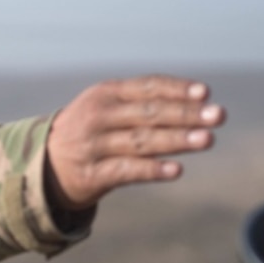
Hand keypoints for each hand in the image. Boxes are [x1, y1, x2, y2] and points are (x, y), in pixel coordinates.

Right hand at [44, 75, 225, 210]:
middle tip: (218, 116)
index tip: (206, 93)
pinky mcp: (92, 175)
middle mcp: (98, 116)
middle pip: (149, 113)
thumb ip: (144, 101)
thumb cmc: (91, 131)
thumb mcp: (108, 107)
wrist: (45, 165)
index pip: (147, 87)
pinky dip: (152, 169)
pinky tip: (176, 169)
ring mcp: (94, 145)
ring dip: (177, 140)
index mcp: (105, 93)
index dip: (177, 89)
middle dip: (187, 114)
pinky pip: (127, 171)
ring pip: (142, 141)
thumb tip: (199, 102)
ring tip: (207, 139)